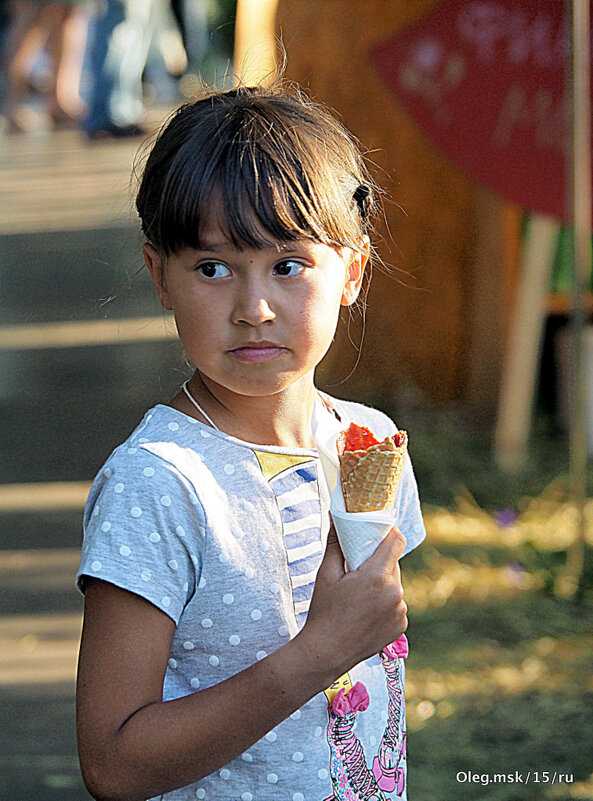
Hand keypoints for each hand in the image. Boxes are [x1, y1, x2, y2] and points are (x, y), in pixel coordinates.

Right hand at [297, 521, 407, 681]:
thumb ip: (335, 543)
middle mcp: (395, 593)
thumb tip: (335, 517)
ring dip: (382, 582)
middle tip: (359, 566)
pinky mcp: (401, 626)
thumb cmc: (324, 611)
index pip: (396, 541)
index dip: (389, 532)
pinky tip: (366, 611)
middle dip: (379, 560)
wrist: (326, 653)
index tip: (378, 531)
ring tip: (359, 594)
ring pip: (395, 584)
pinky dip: (385, 602)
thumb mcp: (326, 574)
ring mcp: (400, 611)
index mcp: (378, 577)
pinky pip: (396, 604)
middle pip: (393, 563)